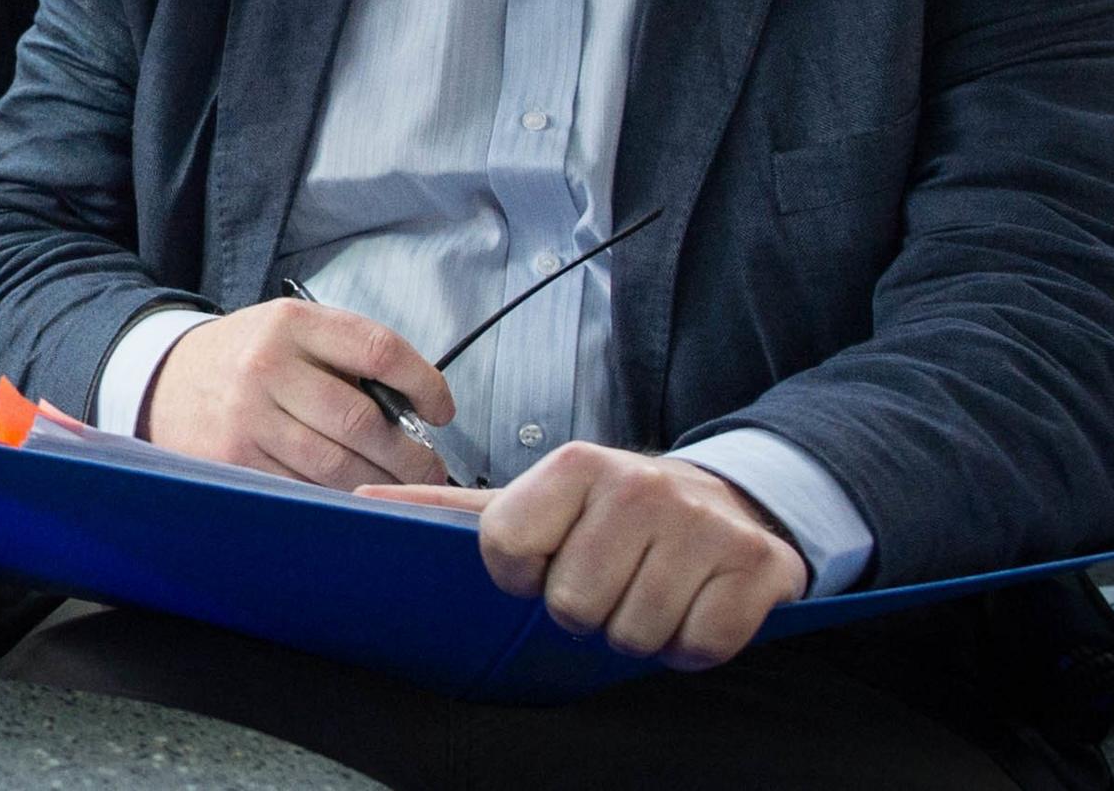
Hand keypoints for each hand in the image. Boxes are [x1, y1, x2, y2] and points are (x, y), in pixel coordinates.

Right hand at [145, 298, 452, 487]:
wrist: (165, 378)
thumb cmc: (247, 356)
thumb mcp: (292, 331)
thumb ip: (347, 357)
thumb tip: (413, 410)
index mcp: (292, 324)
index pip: (378, 350)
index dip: (424, 383)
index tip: (441, 410)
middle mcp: (268, 367)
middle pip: (362, 421)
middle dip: (410, 454)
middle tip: (432, 468)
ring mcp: (248, 418)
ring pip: (336, 464)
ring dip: (381, 483)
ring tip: (402, 488)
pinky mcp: (235, 461)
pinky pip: (303, 488)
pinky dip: (338, 498)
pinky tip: (356, 496)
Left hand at [367, 444, 805, 669]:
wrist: (729, 503)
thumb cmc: (615, 512)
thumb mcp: (536, 498)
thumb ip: (450, 509)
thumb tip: (357, 508)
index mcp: (574, 465)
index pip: (507, 550)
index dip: (521, 577)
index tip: (545, 565)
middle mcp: (638, 484)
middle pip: (573, 606)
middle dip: (587, 612)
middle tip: (609, 581)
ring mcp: (702, 524)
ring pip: (635, 634)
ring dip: (639, 631)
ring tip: (650, 590)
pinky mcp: (756, 567)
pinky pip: (700, 647)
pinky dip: (692, 645)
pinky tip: (692, 606)